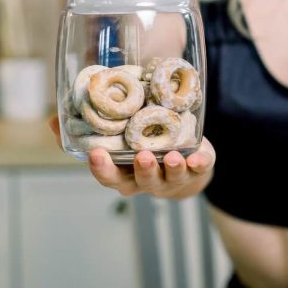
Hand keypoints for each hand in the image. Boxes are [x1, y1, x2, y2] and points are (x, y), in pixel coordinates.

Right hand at [88, 137, 215, 198]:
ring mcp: (173, 179)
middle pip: (143, 181)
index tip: (96, 154)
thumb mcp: (128, 139)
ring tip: (172, 157)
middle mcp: (148, 181)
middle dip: (144, 169)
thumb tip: (89, 106)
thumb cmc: (146, 146)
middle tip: (142, 157)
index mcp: (127, 175)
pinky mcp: (196, 170)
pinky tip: (196, 159)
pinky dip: (198, 164)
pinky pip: (199, 170)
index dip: (102, 168)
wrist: (183, 164)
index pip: (110, 177)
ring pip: (172, 177)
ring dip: (172, 168)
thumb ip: (112, 128)